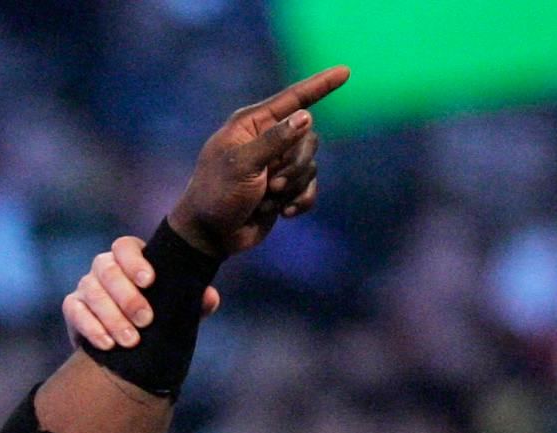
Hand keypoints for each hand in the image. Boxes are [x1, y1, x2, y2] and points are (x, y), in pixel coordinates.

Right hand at [64, 235, 221, 350]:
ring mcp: (86, 286)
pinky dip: (92, 328)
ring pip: (92, 292)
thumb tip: (209, 297)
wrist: (130, 344)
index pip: (124, 247)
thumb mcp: (177, 309)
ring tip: (131, 340)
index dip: (135, 262)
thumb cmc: (158, 318)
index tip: (150, 281)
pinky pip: (75, 311)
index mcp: (129, 258)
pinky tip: (108, 345)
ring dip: (112, 318)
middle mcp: (104, 267)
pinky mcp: (73, 307)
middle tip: (145, 320)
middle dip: (126, 296)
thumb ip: (194, 301)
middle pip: (107, 270)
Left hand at [167, 66, 348, 257]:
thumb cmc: (217, 195)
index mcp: (252, 124)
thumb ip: (275, 140)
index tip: (345, 71)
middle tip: (272, 186)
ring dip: (292, 187)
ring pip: (311, 165)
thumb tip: (306, 116)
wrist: (211, 236)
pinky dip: (301, 201)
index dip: (320, 85)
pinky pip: (310, 186)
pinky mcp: (286, 187)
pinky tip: (285, 213)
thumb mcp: (242, 165)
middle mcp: (267, 139)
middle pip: (308, 138)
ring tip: (267, 201)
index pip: (293, 98)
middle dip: (296, 166)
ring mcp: (277, 163)